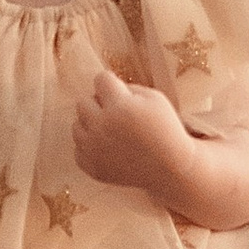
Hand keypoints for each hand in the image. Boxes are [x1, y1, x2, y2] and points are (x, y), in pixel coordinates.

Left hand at [71, 65, 198, 205]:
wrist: (171, 168)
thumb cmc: (165, 129)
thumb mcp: (155, 98)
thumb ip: (128, 87)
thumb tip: (105, 87)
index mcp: (119, 106)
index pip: (100, 80)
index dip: (110, 83)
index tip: (119, 93)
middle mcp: (102, 126)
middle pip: (83, 102)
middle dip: (98, 104)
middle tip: (116, 114)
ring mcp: (94, 149)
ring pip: (77, 125)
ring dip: (91, 125)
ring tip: (113, 132)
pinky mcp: (91, 167)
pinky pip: (78, 148)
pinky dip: (91, 147)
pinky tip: (110, 149)